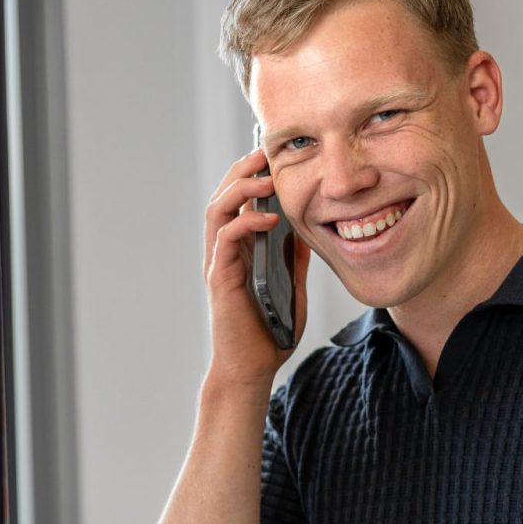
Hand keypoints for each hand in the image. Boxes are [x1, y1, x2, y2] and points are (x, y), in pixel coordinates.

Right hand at [201, 147, 311, 386]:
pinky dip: (244, 223)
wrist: (252, 369)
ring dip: (240, 190)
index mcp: (238, 251)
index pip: (236, 202)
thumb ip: (293, 258)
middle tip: (265, 154)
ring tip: (266, 180)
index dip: (249, 176)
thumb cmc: (268, 334)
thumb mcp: (291, 286)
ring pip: (217, 211)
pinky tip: (268, 219)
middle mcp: (223, 253)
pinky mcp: (220, 279)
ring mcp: (219, 264)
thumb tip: (305, 228)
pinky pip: (225, 240)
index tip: (271, 158)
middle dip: (242, 171)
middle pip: (222, 197)